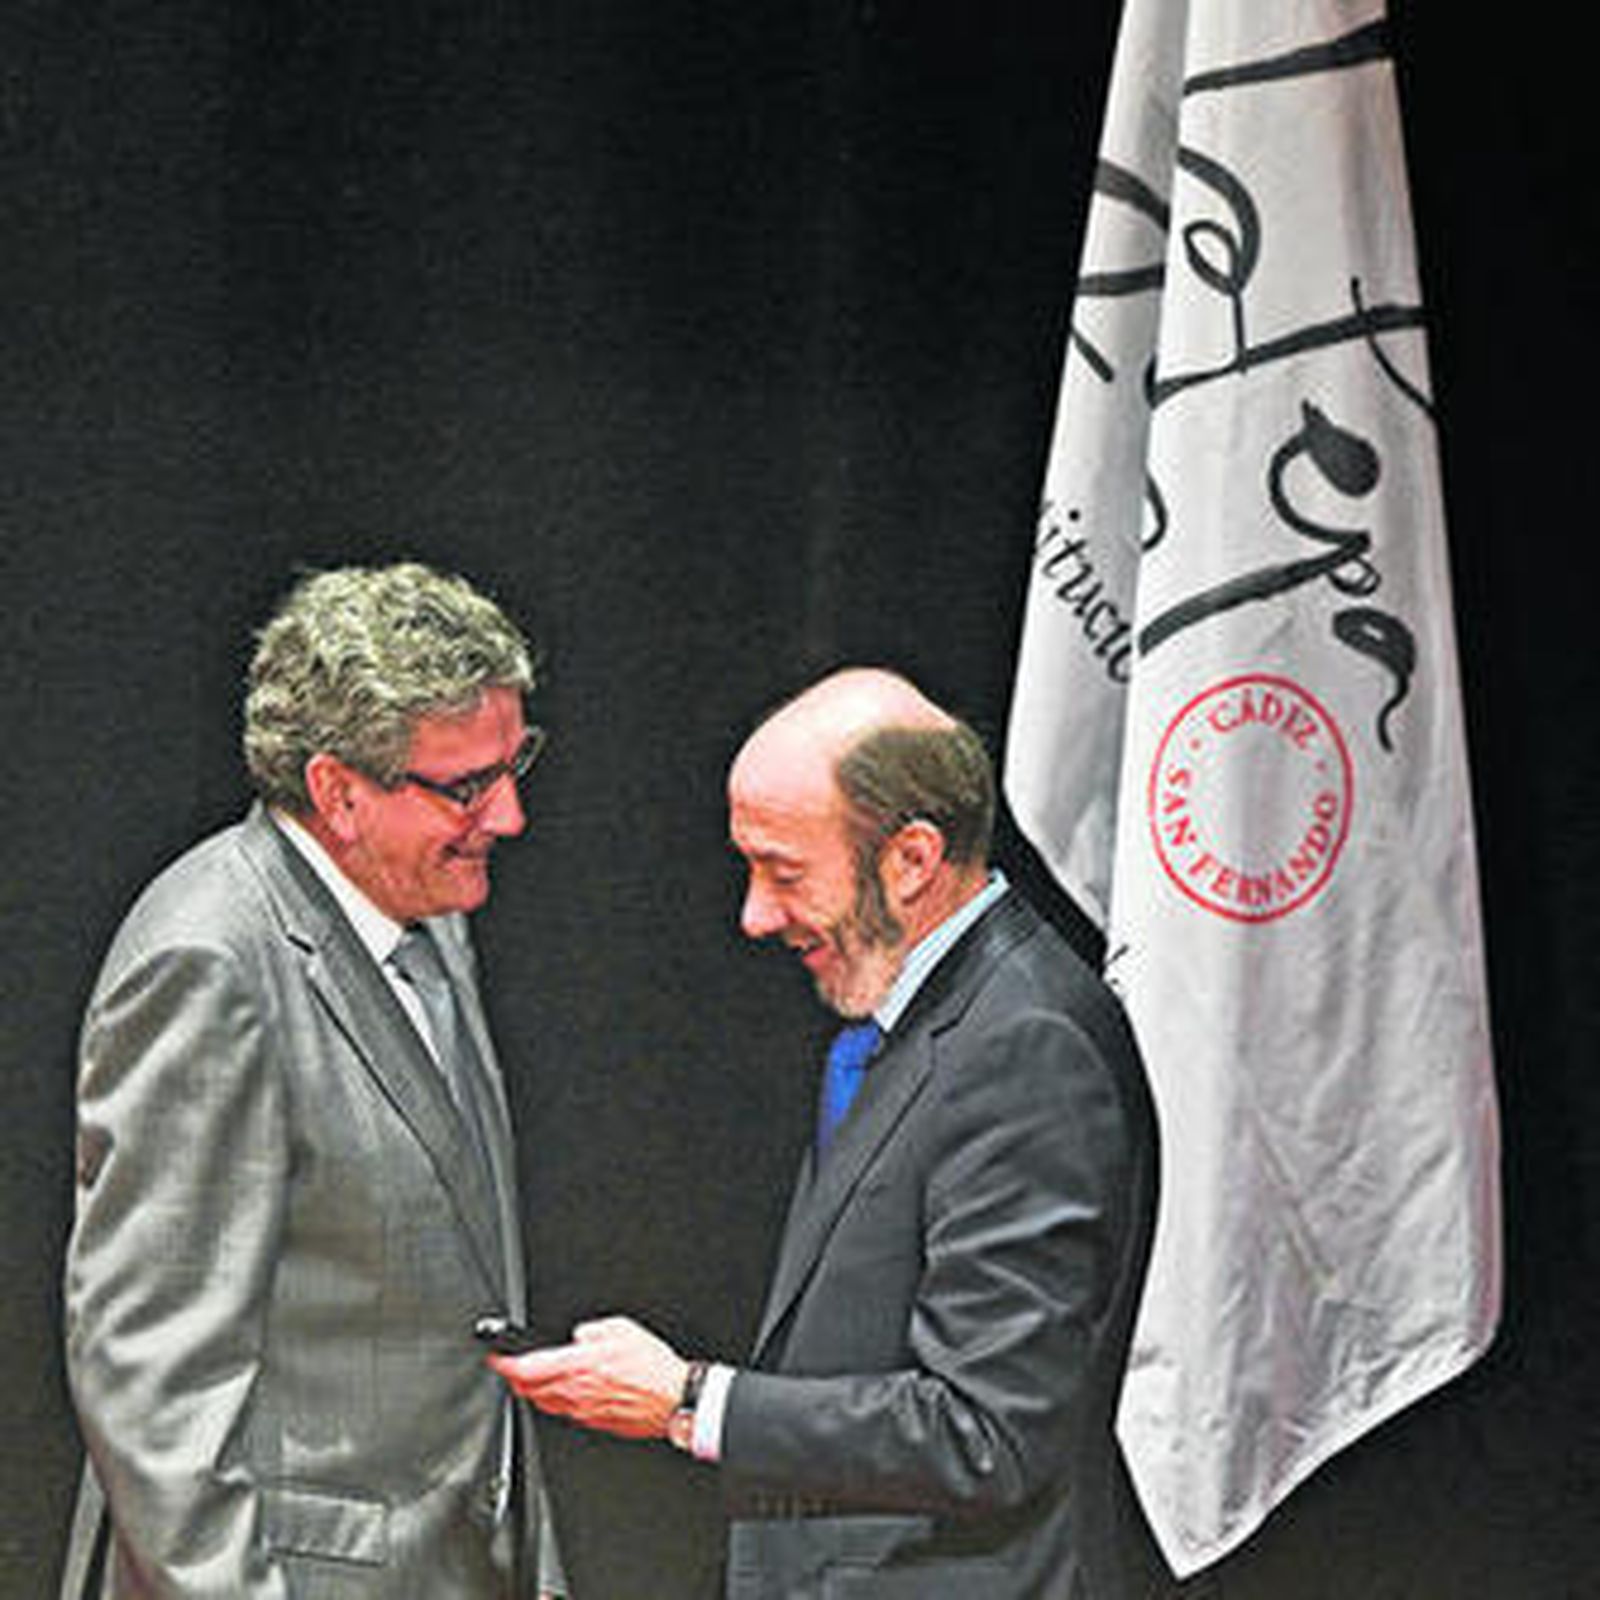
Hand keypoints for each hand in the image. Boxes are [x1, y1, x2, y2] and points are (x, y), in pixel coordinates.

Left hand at [489, 1314, 688, 1439]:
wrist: (672, 1399)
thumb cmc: (652, 1366)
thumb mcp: (621, 1329)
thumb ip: (592, 1330)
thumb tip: (580, 1335)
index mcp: (577, 1366)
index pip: (526, 1369)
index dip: (505, 1363)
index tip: (498, 1357)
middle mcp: (575, 1392)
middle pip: (529, 1391)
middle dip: (515, 1378)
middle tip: (512, 1367)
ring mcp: (582, 1412)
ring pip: (544, 1404)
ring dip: (533, 1391)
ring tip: (533, 1379)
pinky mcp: (593, 1423)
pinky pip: (564, 1413)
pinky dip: (556, 1402)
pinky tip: (565, 1392)